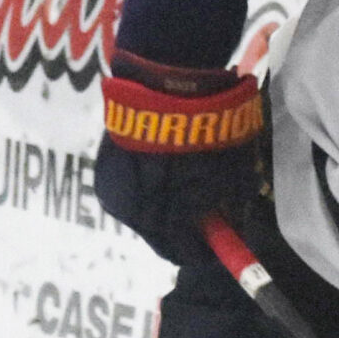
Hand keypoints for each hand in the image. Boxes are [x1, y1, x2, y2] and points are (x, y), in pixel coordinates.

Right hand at [92, 52, 266, 266]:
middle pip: (161, 237)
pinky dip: (147, 186)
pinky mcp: (103, 171)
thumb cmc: (206, 130)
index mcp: (166, 223)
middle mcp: (134, 217)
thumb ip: (231, 206)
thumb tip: (234, 222)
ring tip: (182, 180)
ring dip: (163, 207)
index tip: (220, 241)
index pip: (186, 255)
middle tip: (205, 211)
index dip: (207, 251)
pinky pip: (130, 191)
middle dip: (184, 229)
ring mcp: (114, 194)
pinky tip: (160, 164)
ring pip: (144, 215)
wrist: (163, 82)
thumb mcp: (233, 172)